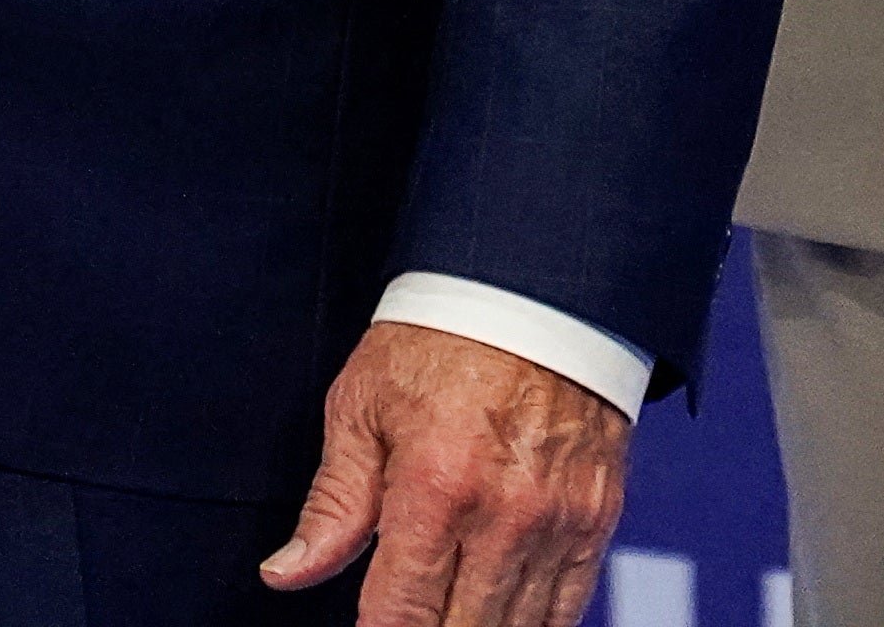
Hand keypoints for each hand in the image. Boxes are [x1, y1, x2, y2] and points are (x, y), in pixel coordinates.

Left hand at [259, 321, 630, 626]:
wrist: (534, 289)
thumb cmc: (442, 337)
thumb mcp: (362, 407)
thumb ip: (332, 505)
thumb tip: (288, 573)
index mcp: (436, 486)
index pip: (401, 615)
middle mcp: (504, 514)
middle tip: (408, 621)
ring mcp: (557, 521)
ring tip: (451, 617)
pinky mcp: (595, 518)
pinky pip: (569, 607)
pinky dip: (536, 626)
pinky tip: (503, 619)